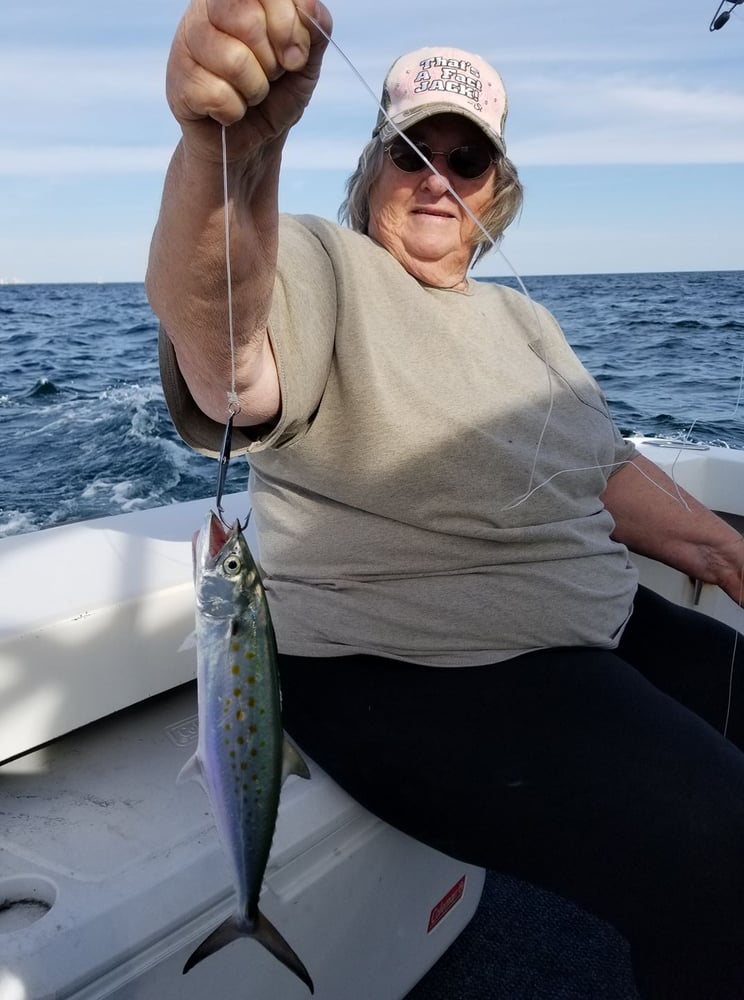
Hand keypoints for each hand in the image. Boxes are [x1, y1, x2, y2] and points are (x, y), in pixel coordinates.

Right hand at [166, 0, 331, 159]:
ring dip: (255, 90)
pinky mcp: (178, 83)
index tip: (294, 55)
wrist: (253, 142)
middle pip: (247, 19)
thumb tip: (309, 5)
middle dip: (272, 61)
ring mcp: (186, 44)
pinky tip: (228, 110)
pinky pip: (218, 95)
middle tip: (268, 76)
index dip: (288, 24)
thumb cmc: (276, 95)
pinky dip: (234, 112)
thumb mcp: (305, 62)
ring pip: (233, 60)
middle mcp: (206, 10)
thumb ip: (313, 31)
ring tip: (249, 94)